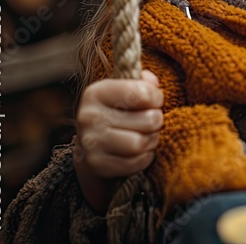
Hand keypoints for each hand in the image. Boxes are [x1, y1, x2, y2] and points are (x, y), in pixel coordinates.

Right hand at [74, 70, 162, 210]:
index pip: (143, 93)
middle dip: (157, 121)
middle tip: (152, 121)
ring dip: (151, 140)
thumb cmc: (116, 112)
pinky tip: (138, 151)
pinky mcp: (96, 164)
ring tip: (146, 135)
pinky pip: (136, 162)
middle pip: (149, 120)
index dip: (157, 98)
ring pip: (140, 143)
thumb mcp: (126, 91)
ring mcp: (90, 142)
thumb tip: (152, 82)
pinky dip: (144, 157)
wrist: (92, 145)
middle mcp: (88, 116)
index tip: (154, 102)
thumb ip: (144, 82)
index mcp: (96, 92)